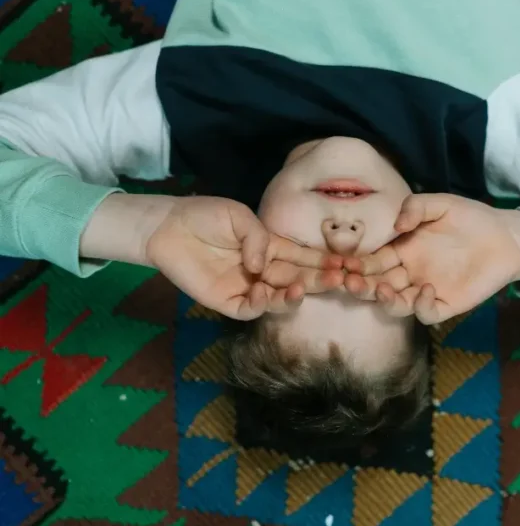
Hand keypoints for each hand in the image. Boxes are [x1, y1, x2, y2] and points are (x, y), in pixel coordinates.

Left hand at [145, 196, 342, 319]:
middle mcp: (264, 270)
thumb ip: (257, 237)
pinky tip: (264, 292)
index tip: (344, 264)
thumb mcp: (239, 216)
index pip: (303, 258)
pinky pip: (249, 309)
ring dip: (293, 296)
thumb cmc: (205, 216)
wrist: (168, 227)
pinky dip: (260, 305)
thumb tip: (263, 266)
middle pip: (297, 279)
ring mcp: (247, 287)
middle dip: (318, 280)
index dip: (322, 261)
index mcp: (271, 248)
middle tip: (337, 279)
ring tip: (301, 288)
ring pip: (278, 299)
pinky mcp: (226, 302)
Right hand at [344, 194, 519, 324]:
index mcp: (401, 250)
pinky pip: (426, 313)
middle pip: (376, 285)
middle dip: (360, 285)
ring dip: (384, 300)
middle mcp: (409, 273)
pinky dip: (421, 306)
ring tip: (382, 290)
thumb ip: (415, 207)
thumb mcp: (440, 204)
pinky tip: (426, 290)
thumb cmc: (471, 218)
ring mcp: (426, 291)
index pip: (370, 261)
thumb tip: (396, 226)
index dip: (356, 263)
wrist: (507, 236)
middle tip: (349, 281)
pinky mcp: (447, 304)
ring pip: (396, 304)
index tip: (343, 261)